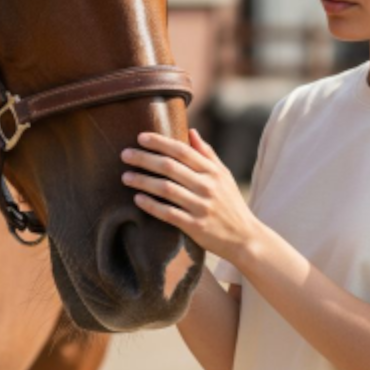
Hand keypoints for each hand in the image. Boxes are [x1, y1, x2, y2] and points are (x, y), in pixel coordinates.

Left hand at [120, 129, 259, 263]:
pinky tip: (137, 199)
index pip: (182, 151)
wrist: (245, 237)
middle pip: (170, 167)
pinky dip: (151, 205)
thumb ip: (207, 154)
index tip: (140, 137)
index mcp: (213, 171)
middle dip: (144, 159)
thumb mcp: (224, 176)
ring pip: (166, 189)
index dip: (160, 142)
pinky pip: (168, 213)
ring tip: (125, 177)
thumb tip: (191, 131)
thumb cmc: (230, 203)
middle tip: (125, 154)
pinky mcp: (196, 226)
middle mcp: (207, 186)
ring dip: (143, 181)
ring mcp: (201, 206)